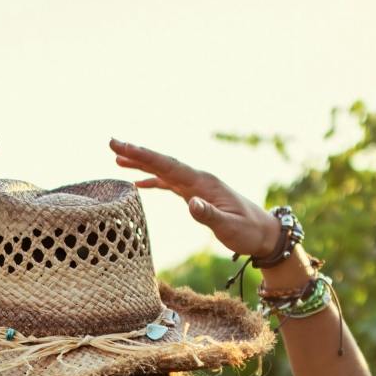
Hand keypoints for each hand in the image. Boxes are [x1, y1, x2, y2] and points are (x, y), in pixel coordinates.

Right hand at [110, 139, 277, 258]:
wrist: (263, 232)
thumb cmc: (248, 231)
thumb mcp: (229, 228)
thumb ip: (210, 216)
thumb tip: (190, 204)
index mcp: (203, 183)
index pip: (169, 166)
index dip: (145, 157)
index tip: (123, 147)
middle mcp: (198, 179)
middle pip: (163, 163)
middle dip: (138, 153)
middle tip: (112, 143)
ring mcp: (197, 186)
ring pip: (164, 171)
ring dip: (142, 164)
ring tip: (117, 158)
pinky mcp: (196, 195)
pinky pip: (170, 183)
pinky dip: (153, 180)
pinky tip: (138, 182)